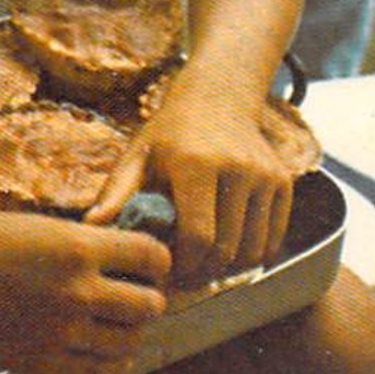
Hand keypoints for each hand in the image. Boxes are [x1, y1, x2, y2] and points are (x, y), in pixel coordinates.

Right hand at [0, 209, 169, 373]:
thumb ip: (87, 247)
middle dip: (151, 299)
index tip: (152, 263)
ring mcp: (59, 332)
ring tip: (124, 325)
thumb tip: (128, 262)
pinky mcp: (41, 363)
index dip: (158, 260)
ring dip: (133, 333)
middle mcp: (76, 292)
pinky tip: (106, 350)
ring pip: (128, 343)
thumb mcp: (44, 227)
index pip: (150, 257)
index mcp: (78, 248)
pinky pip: (97, 372)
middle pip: (148, 306)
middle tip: (142, 295)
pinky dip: (111, 362)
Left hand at [86, 68, 293, 284]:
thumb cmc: (170, 132)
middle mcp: (236, 168)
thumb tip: (91, 226)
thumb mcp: (139, 155)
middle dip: (204, 272)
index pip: (198, 237)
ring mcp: (264, 175)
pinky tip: (229, 250)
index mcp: (195, 163)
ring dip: (229, 269)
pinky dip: (253, 256)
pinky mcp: (283, 182)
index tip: (169, 271)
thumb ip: (117, 193)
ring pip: (252, 250)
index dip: (184, 265)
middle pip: (226, 249)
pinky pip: (273, 240)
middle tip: (185, 276)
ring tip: (205, 264)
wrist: (218, 96)